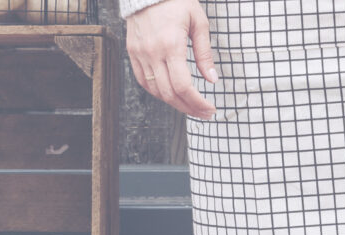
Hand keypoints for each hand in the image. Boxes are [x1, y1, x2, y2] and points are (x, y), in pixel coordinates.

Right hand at [126, 0, 219, 118]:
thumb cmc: (177, 2)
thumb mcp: (198, 23)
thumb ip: (204, 54)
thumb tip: (212, 79)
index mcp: (171, 44)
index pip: (183, 85)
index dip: (197, 102)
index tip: (209, 108)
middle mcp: (152, 52)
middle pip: (169, 93)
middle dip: (189, 108)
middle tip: (204, 113)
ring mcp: (139, 54)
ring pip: (155, 91)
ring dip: (174, 103)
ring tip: (190, 106)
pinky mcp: (132, 53)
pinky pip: (143, 81)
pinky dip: (158, 92)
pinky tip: (171, 95)